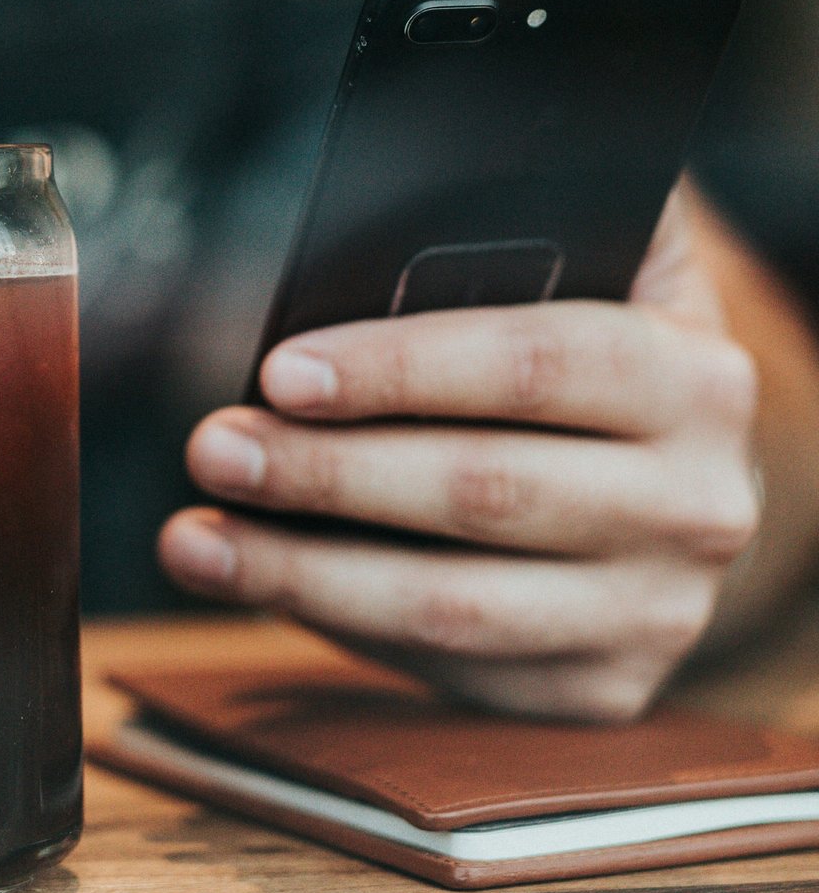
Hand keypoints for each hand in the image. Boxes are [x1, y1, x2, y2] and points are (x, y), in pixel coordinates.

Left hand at [160, 187, 760, 717]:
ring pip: (456, 607)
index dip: (399, 369)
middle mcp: (695, 505)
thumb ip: (523, 218)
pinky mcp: (604, 690)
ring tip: (196, 541)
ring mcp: (657, 613)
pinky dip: (341, 628)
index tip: (280, 372)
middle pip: (481, 492)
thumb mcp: (597, 259)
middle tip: (211, 448)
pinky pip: (452, 671)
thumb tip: (387, 202)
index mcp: (694, 378)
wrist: (679, 468)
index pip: (533, 366)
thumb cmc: (587, 341)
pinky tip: (264, 585)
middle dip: (324, 473)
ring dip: (303, 574)